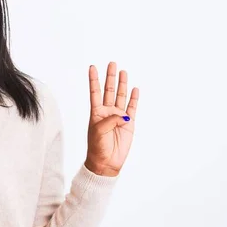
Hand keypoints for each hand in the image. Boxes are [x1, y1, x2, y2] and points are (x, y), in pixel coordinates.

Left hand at [84, 62, 138, 176]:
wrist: (107, 162)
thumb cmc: (98, 147)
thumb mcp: (99, 131)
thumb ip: (110, 120)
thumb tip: (123, 115)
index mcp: (96, 113)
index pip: (95, 92)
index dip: (94, 79)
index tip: (92, 67)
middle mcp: (107, 112)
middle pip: (109, 90)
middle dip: (110, 77)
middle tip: (111, 63)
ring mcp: (118, 117)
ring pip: (121, 96)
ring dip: (122, 84)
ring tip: (123, 71)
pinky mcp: (129, 124)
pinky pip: (132, 108)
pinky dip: (134, 98)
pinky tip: (135, 89)